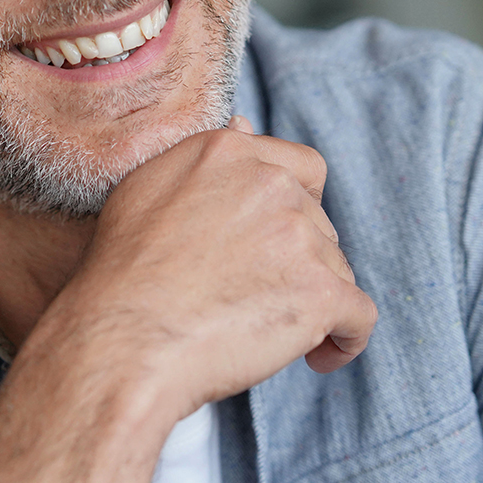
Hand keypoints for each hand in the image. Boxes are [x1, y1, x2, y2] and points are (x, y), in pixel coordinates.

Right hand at [60, 117, 376, 416]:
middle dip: (297, 259)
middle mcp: (270, 183)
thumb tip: (245, 126)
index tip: (276, 240)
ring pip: (336, 270)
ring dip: (312, 300)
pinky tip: (318, 356)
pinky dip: (345, 340)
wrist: (123, 337)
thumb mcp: (148, 188)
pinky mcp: (320, 292)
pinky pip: (359, 318)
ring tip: (265, 331)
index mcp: (229, 153)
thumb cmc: (124, 271)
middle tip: (251, 295)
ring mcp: (299, 236)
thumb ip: (206, 157)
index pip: (303, 168)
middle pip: (319, 224)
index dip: (298, 207)